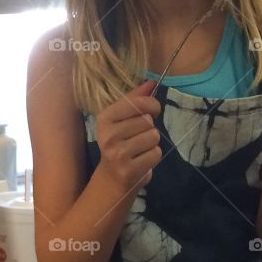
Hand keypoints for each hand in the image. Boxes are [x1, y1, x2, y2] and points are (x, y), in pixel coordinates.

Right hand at [95, 79, 161, 193]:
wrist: (111, 178)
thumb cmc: (119, 144)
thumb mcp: (122, 120)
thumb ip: (135, 100)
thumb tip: (151, 82)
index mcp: (105, 118)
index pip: (138, 103)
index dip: (152, 105)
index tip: (152, 111)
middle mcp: (109, 135)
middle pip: (148, 121)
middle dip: (149, 128)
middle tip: (137, 137)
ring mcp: (118, 154)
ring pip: (154, 136)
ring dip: (152, 143)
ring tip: (139, 149)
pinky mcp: (129, 170)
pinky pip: (156, 154)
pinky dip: (153, 156)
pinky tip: (141, 160)